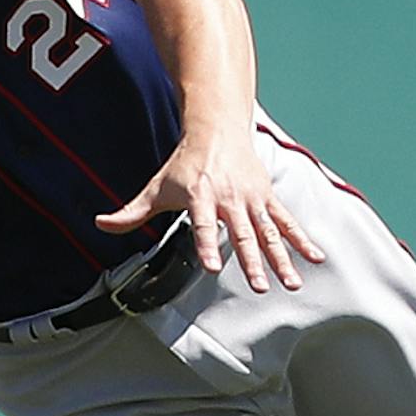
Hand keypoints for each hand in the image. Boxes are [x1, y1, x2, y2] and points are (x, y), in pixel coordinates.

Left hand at [96, 129, 326, 291]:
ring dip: (282, 258)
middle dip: (252, 261)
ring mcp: (252, 199)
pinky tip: (315, 258)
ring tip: (292, 283)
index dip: (206, 245)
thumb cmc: (184, 163)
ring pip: (270, 232)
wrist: (217, 129)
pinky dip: (301, 239)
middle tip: (261, 287)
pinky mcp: (267, 198)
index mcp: (201, 196)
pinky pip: (286, 221)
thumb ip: (131, 212)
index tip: (212, 267)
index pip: (202, 225)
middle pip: (243, 234)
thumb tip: (101, 224)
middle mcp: (230, 198)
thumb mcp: (156, 187)